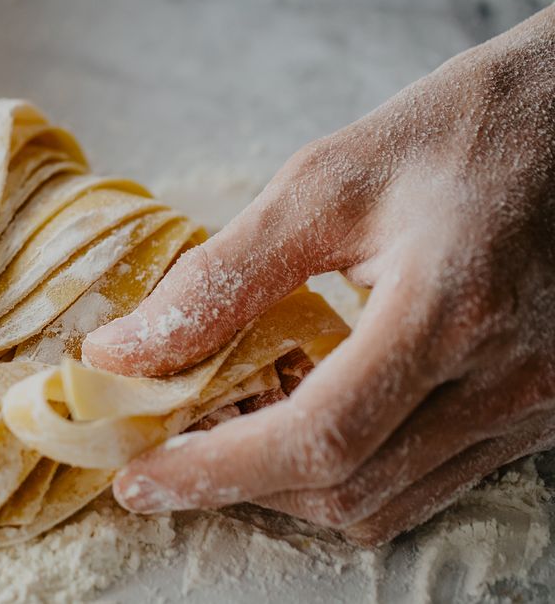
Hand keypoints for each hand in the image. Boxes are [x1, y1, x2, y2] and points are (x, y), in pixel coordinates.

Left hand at [82, 5, 554, 544]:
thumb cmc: (460, 132)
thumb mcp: (325, 183)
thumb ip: (220, 276)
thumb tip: (121, 351)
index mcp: (451, 309)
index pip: (318, 436)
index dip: (215, 471)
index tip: (139, 479)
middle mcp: (506, 379)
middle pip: (347, 489)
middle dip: (240, 484)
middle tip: (169, 447)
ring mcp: (534, 406)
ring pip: (385, 502)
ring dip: (290, 483)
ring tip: (230, 423)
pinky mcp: (539, 413)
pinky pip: (426, 481)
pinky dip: (348, 469)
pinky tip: (303, 413)